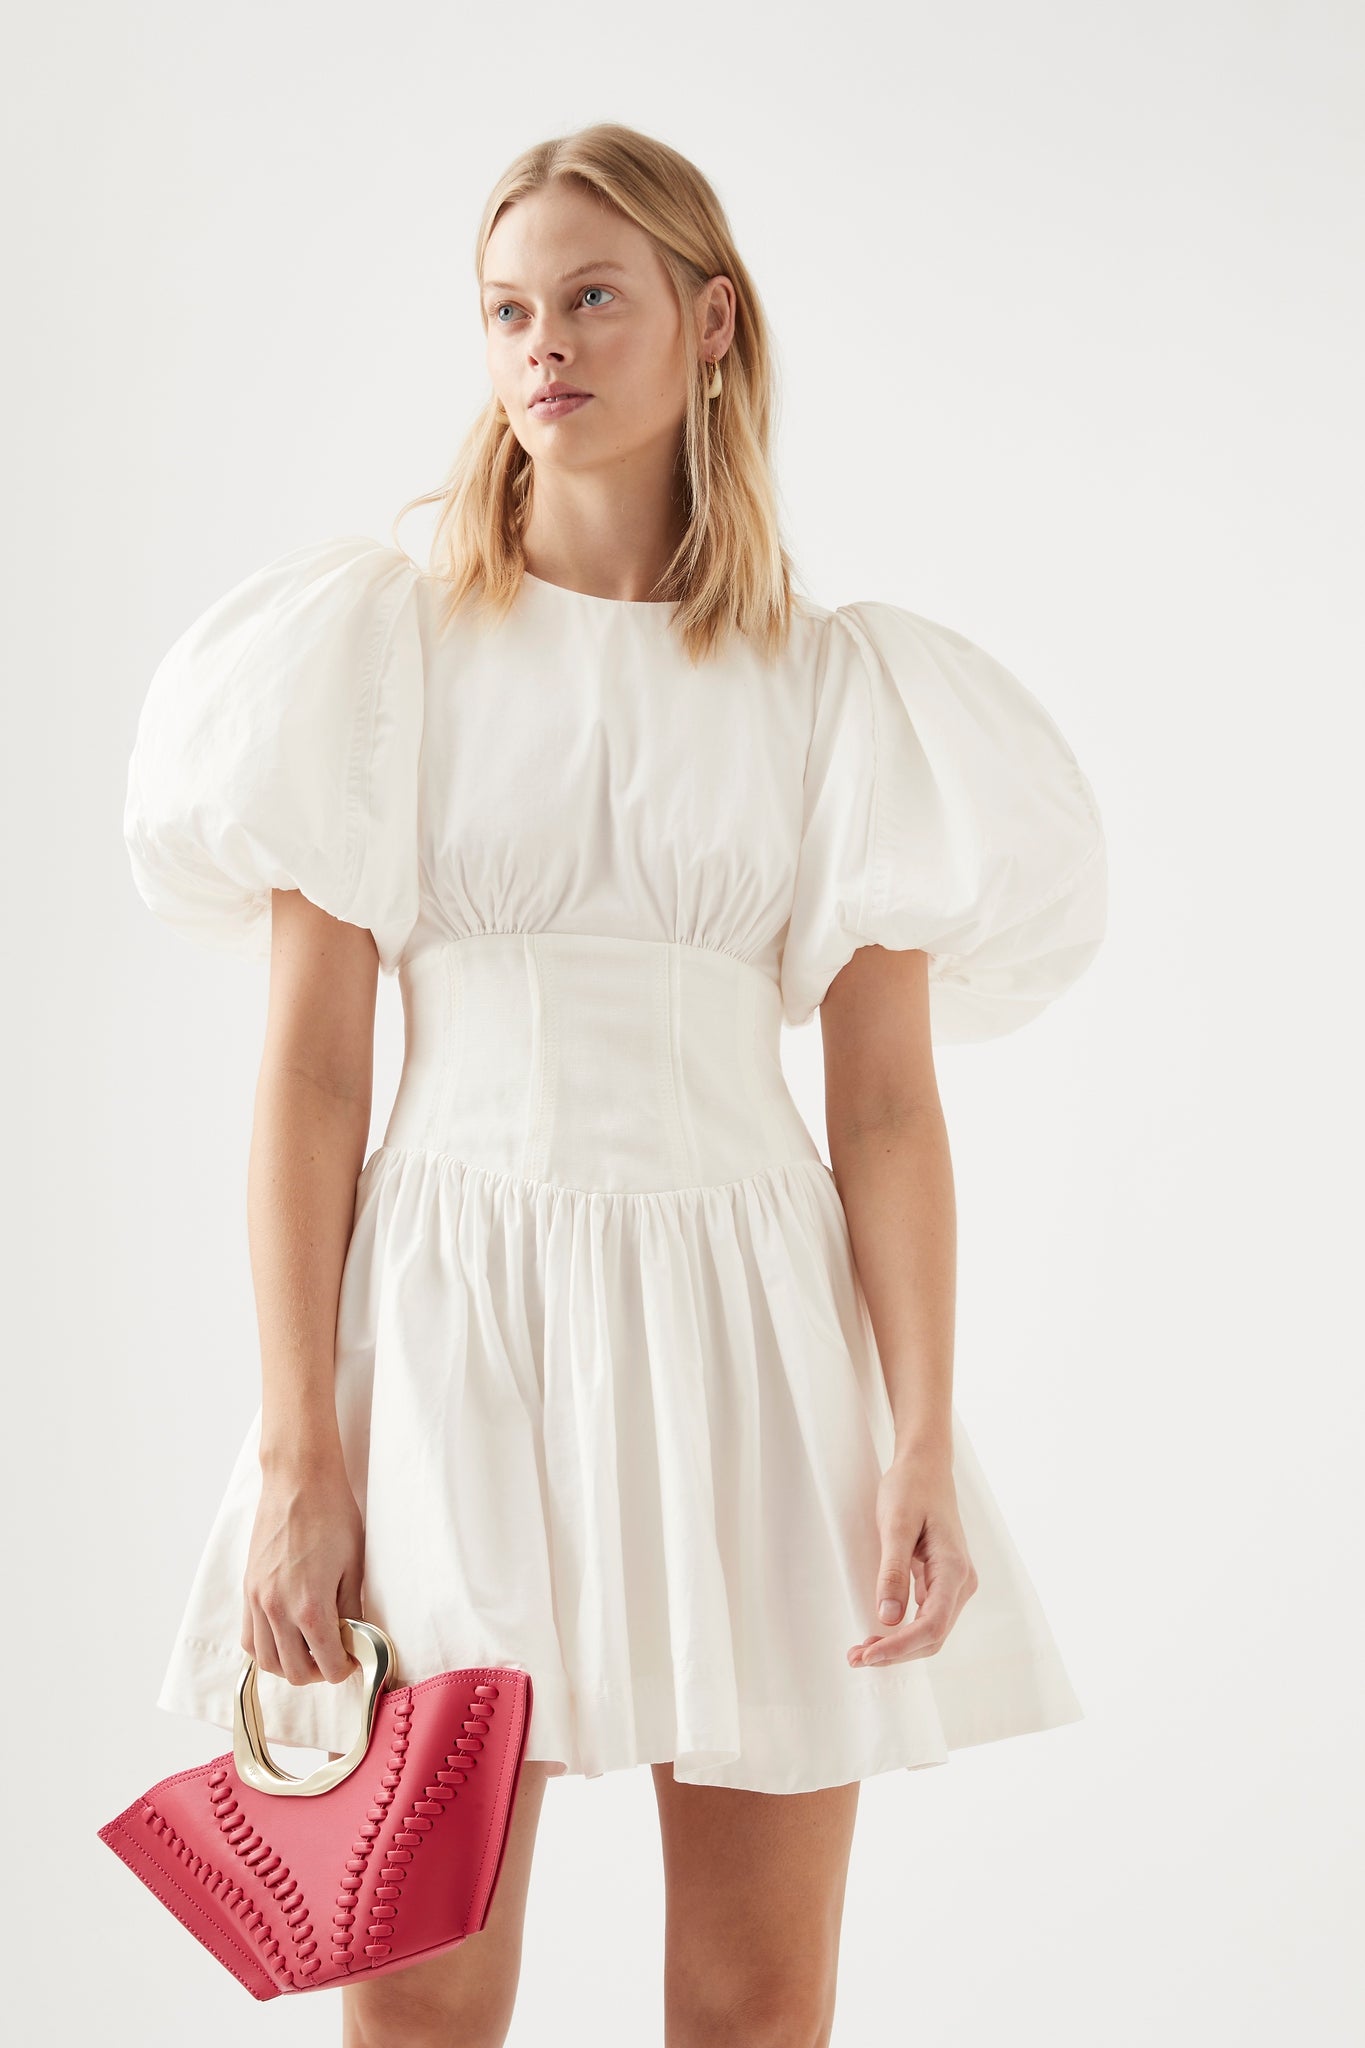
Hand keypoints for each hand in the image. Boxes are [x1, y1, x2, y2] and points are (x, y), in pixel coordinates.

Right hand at [241, 1457, 366, 1687]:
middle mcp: (277, 1610)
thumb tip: (355, 1639)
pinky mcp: (248, 1588)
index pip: (326, 1665)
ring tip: (311, 1649)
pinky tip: (285, 1635)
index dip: (345, 1669)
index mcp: (310, 1608)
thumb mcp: (354, 1566)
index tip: (354, 1659)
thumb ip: (351, 1610)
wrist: (298, 1480)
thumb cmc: (332, 1516)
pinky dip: (266, 1648)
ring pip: (266, 1661)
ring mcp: (257, 1600)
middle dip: (318, 1672)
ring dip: (290, 1665)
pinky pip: (249, 1637)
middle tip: (336, 1656)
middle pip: (294, 1672)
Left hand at [848, 1445, 977, 1668]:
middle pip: (933, 1636)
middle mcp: (962, 1583)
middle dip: (896, 1654)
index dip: (899, 1647)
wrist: (925, 1465)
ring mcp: (955, 1584)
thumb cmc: (910, 1488)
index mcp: (954, 1569)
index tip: (867, 1655)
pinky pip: (927, 1617)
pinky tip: (879, 1635)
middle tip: (854, 1657)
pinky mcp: (943, 1582)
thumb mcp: (895, 1525)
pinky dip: (904, 1632)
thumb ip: (893, 1571)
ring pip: (931, 1632)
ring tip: (861, 1652)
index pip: (932, 1626)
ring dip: (899, 1647)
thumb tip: (888, 1618)